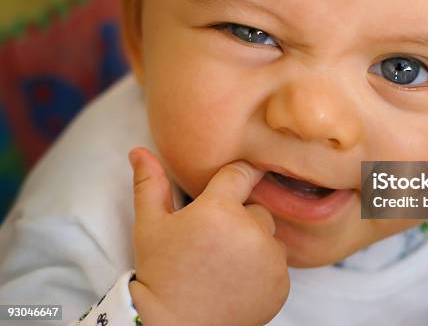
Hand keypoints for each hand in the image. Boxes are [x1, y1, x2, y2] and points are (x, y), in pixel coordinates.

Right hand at [127, 147, 288, 325]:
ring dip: (254, 243)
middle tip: (214, 241)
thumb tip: (139, 150)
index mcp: (219, 209)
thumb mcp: (150, 226)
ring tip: (225, 263)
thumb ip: (150, 184)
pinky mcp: (281, 283)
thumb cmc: (161, 273)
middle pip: (256, 208)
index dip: (235, 177)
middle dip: (239, 219)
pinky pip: (277, 263)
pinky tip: (237, 280)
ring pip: (269, 235)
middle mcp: (251, 230)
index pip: (241, 173)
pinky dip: (263, 268)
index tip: (231, 184)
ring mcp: (270, 259)